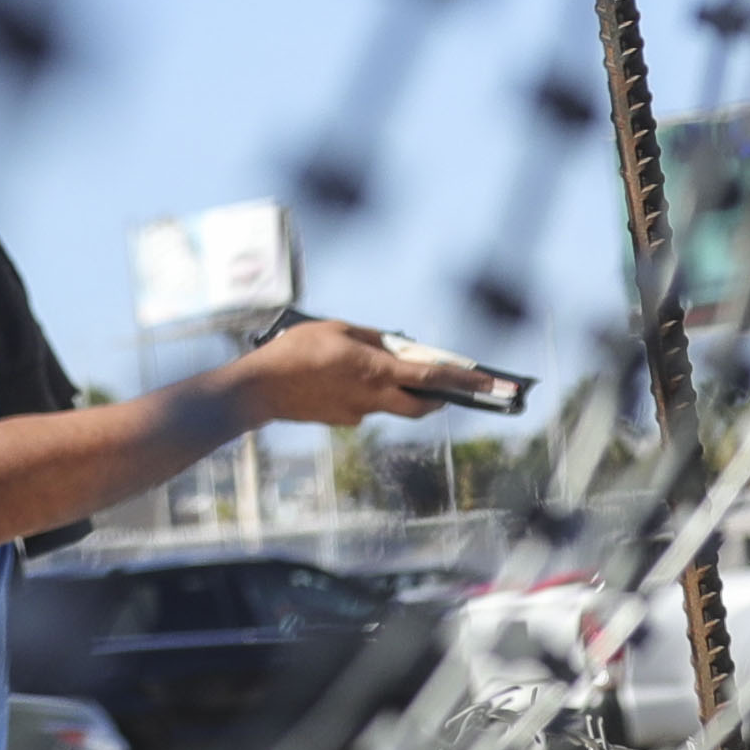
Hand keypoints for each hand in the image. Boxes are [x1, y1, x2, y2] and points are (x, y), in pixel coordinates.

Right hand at [224, 313, 447, 425]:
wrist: (261, 388)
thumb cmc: (296, 351)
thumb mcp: (338, 329)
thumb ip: (372, 338)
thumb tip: (394, 346)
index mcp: (377, 371)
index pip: (432, 377)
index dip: (464, 380)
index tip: (489, 383)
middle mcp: (373, 398)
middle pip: (421, 405)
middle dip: (438, 398)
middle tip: (448, 388)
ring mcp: (358, 413)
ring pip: (392, 405)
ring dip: (398, 390)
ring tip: (384, 370)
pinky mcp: (342, 420)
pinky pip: (365, 406)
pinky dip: (366, 392)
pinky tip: (343, 378)